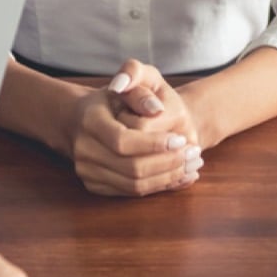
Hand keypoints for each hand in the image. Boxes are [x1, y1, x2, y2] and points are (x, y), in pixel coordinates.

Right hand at [65, 61, 202, 196]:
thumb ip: (142, 91)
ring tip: (191, 166)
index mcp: (90, 120)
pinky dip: (159, 186)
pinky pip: (131, 192)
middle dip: (167, 163)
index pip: (123, 140)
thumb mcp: (129, 84)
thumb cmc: (114, 98)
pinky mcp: (95, 185)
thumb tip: (156, 109)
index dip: (154, 144)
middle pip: (131, 167)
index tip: (181, 139)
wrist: (84, 118)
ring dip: (168, 178)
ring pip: (133, 185)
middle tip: (194, 155)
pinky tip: (180, 176)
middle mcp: (83, 149)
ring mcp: (86, 170)